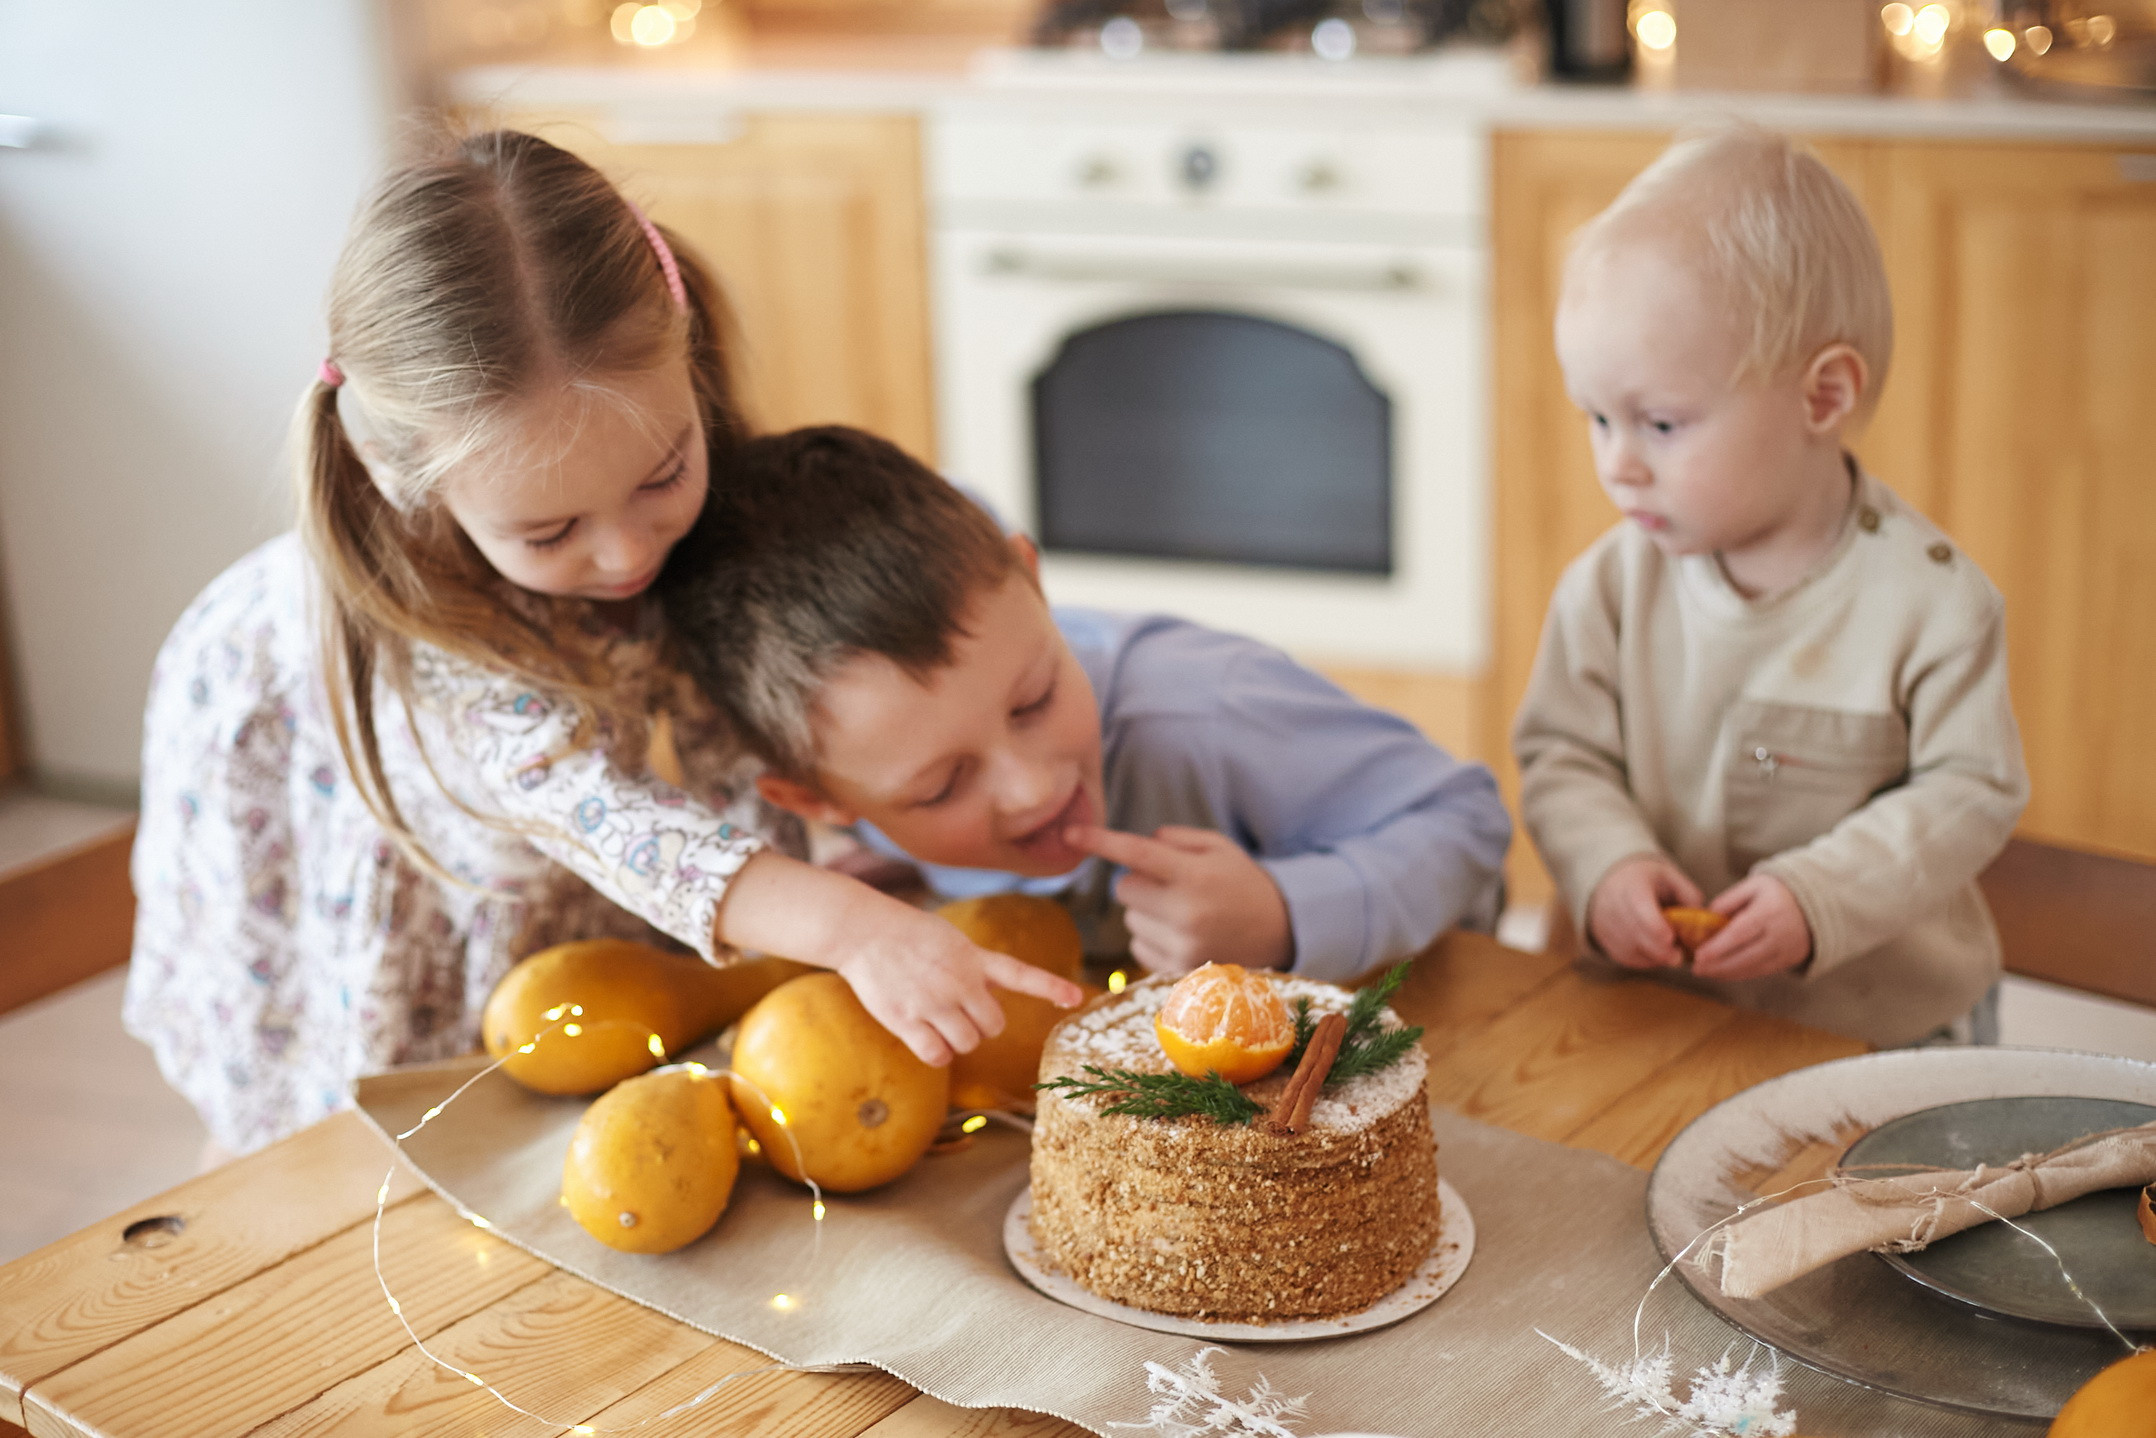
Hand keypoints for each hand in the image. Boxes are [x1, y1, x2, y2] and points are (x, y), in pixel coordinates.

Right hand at [713, 852, 1083, 1064]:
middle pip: (992, 1026)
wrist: (863, 930)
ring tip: (937, 1021)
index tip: (1076, 997)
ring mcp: (934, 1002)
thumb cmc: (906, 934)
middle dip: (980, 1025)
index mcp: (973, 958)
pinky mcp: (907, 1019)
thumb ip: (974, 968)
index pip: (1021, 974)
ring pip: (967, 1043)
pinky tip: (924, 1036)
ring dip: (957, 1039)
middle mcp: (959, 981)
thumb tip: (989, 999)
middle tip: (958, 1012)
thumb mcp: (950, 941)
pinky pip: (938, 1056)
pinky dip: (936, 1053)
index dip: (1050, 987)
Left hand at [1064, 824, 1291, 975]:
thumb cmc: (1241, 881)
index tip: (1069, 833)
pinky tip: (1183, 933)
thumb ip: (1175, 839)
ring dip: (1146, 911)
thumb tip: (1137, 845)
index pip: (1137, 853)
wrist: (1280, 932)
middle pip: (1124, 889)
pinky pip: (1137, 946)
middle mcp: (1185, 912)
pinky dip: (1151, 937)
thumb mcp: (1218, 847)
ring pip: (1130, 919)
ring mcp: (1181, 946)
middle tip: (1171, 882)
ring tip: (1184, 910)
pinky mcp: (1177, 970)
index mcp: (1195, 875)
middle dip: (1138, 881)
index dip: (1100, 841)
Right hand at [1586, 854, 1703, 969]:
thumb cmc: (1648, 880)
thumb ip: (1688, 894)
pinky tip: (1658, 956)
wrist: (1613, 882)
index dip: (1654, 925)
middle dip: (1658, 949)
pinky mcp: (1604, 939)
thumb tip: (1701, 918)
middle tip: (1679, 957)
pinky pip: (1625, 956)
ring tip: (1672, 956)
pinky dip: (1644, 960)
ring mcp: (1605, 923)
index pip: (1639, 906)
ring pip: (1629, 948)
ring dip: (1653, 957)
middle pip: (1634, 932)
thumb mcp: (1670, 877)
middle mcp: (1613, 903)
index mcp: (1632, 884)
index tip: (1671, 938)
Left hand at [1692, 874, 1811, 980]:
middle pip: (1745, 956)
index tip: (1699, 955)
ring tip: (1704, 972)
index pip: (1740, 933)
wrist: (1815, 905)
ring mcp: (1785, 950)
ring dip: (1726, 973)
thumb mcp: (1754, 885)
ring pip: (1753, 968)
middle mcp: (1779, 934)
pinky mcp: (1789, 960)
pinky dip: (1741, 974)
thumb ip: (1729, 900)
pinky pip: (1762, 971)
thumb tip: (1707, 916)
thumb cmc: (1776, 893)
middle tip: (1695, 968)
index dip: (1718, 947)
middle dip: (1718, 965)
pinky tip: (1723, 973)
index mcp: (1768, 912)